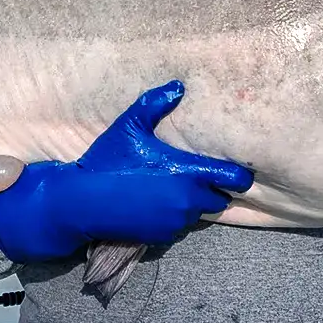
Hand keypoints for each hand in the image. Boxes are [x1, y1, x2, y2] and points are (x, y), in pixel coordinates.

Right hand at [0, 80, 253, 262]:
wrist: (82, 203)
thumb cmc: (107, 161)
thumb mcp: (129, 126)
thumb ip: (155, 104)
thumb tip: (179, 86)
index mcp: (186, 171)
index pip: (233, 179)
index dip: (240, 176)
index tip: (238, 171)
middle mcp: (186, 199)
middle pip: (220, 199)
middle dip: (214, 190)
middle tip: (199, 177)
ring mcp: (175, 221)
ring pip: (199, 214)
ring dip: (193, 204)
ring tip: (174, 189)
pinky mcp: (162, 236)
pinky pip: (180, 227)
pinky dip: (175, 217)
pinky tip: (157, 204)